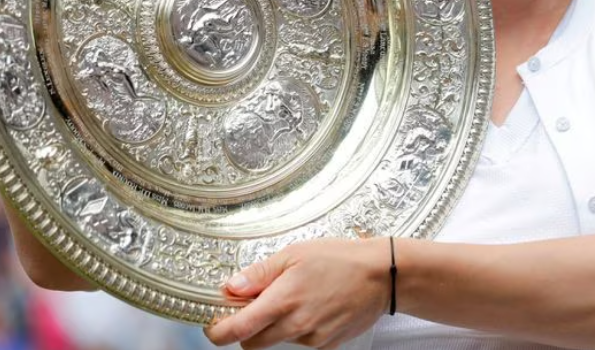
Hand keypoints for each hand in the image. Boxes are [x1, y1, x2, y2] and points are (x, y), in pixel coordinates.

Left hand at [204, 237, 391, 348]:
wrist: (382, 276)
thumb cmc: (340, 258)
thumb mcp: (295, 253)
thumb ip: (259, 273)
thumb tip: (231, 286)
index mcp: (283, 300)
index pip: (237, 330)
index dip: (218, 332)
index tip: (212, 324)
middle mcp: (295, 325)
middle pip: (252, 343)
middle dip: (245, 329)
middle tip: (252, 306)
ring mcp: (312, 338)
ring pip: (277, 341)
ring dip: (274, 326)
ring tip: (293, 297)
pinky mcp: (326, 345)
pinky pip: (300, 341)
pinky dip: (297, 328)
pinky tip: (312, 305)